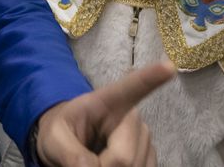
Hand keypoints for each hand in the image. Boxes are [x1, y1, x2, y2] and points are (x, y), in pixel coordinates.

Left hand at [34, 60, 174, 166]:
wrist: (69, 144)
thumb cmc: (62, 134)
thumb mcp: (54, 139)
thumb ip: (70, 153)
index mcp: (109, 101)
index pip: (132, 88)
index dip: (152, 77)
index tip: (168, 66)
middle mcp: (133, 117)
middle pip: (124, 157)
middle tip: (84, 163)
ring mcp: (144, 139)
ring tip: (96, 161)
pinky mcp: (150, 157)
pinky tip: (110, 166)